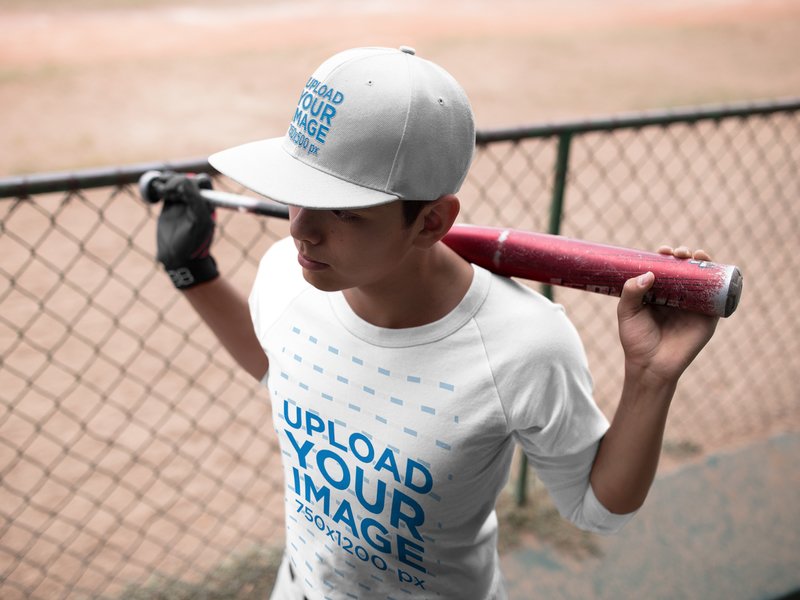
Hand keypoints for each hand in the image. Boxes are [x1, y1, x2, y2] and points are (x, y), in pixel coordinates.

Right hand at [156, 174, 218, 288]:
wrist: (178, 258)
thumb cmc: (194, 243)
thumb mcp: (199, 222)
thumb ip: (196, 201)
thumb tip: (185, 181)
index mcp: (208, 203)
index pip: (203, 181)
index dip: (191, 181)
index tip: (180, 190)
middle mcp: (196, 200)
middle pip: (187, 179)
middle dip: (175, 181)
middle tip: (166, 193)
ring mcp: (182, 201)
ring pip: (175, 181)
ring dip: (166, 181)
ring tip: (160, 192)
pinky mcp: (169, 204)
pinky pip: (165, 188)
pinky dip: (159, 186)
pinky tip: (155, 194)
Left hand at [617, 246, 718, 383]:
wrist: (651, 366)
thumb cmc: (636, 340)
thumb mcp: (627, 312)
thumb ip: (631, 292)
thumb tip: (649, 273)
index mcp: (657, 293)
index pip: (664, 269)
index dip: (664, 257)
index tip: (661, 252)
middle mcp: (676, 297)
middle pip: (684, 269)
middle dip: (683, 255)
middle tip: (678, 254)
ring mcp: (693, 306)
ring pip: (701, 278)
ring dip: (702, 262)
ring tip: (696, 255)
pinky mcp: (707, 317)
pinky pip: (717, 296)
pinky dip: (718, 281)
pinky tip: (714, 270)